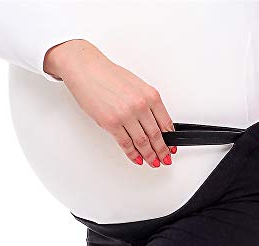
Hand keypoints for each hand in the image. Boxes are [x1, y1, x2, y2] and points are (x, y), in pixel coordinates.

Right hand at [44, 39, 176, 167]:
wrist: (86, 69)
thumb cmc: (108, 75)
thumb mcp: (137, 86)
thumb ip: (148, 104)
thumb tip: (154, 123)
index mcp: (150, 95)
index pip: (166, 123)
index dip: (170, 139)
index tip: (171, 147)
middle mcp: (140, 106)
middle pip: (156, 136)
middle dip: (162, 151)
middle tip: (165, 159)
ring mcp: (126, 116)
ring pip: (142, 142)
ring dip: (149, 156)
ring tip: (153, 162)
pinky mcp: (111, 123)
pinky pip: (126, 144)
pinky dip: (133, 154)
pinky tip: (137, 159)